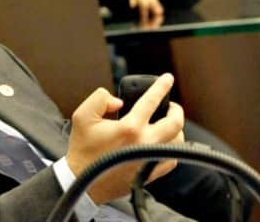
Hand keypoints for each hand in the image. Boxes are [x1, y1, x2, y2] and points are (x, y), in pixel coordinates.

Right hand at [66, 73, 183, 203]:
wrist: (83, 181)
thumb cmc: (82, 148)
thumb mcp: (82, 115)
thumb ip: (100, 99)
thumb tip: (119, 101)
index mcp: (129, 128)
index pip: (152, 101)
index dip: (162, 86)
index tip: (168, 78)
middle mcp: (144, 143)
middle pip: (175, 123)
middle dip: (176, 110)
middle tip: (170, 105)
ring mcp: (150, 160)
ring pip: (177, 141)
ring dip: (174, 129)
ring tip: (165, 123)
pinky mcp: (150, 173)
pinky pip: (171, 159)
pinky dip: (170, 148)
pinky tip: (161, 142)